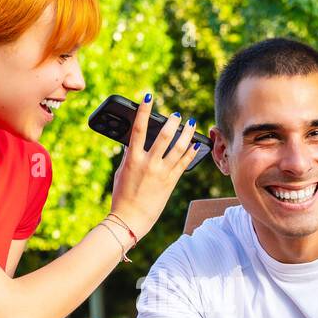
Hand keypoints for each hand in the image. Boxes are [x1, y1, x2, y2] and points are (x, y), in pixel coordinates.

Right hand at [110, 94, 200, 239]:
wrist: (130, 219)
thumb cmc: (122, 196)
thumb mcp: (122, 173)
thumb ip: (128, 156)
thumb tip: (132, 143)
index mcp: (133, 159)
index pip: (138, 129)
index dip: (143, 111)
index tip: (148, 97)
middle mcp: (148, 163)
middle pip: (164, 136)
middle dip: (172, 122)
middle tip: (177, 114)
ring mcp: (161, 173)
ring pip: (179, 148)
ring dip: (186, 133)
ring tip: (191, 123)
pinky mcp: (171, 182)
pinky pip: (184, 163)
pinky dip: (190, 152)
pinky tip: (195, 144)